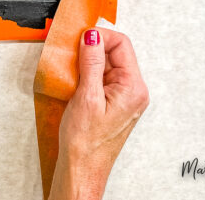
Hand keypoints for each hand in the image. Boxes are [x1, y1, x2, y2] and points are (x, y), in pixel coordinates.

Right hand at [49, 28, 149, 199]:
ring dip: (88, 60)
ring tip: (71, 68)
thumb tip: (93, 36)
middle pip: (115, 52)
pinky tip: (74, 79)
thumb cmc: (86, 142)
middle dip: (92, 48)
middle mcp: (133, 90)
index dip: (100, 36)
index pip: (121, 44)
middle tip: (72, 52)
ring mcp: (123, 96)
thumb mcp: (87, 96)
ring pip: (106, 63)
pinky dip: (87, 72)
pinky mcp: (112, 100)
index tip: (80, 37)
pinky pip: (102, 76)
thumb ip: (92, 62)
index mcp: (133, 87)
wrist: (82, 168)